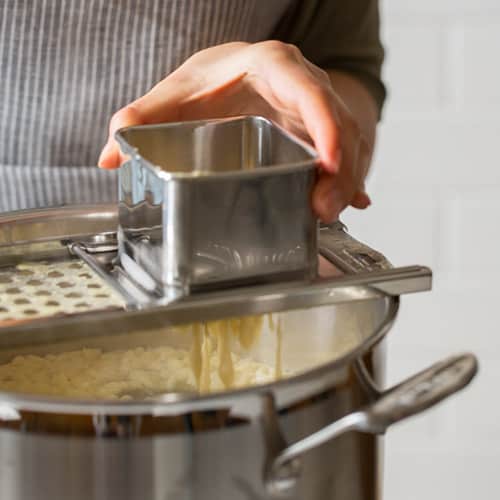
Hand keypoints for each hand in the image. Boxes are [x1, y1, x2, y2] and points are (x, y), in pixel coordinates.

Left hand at [98, 41, 371, 221]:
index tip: (328, 162)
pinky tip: (354, 202)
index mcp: (272, 66)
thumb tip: (110, 155)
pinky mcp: (319, 133)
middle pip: (337, 123)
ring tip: (332, 214)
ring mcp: (315, 110)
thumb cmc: (207, 83)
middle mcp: (303, 85)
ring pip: (349, 142)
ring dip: (346, 180)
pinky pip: (346, 154)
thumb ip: (141, 120)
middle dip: (340, 168)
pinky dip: (349, 180)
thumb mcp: (174, 96)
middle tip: (325, 209)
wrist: (231, 75)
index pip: (308, 91)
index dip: (324, 125)